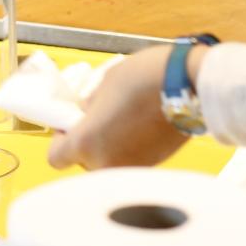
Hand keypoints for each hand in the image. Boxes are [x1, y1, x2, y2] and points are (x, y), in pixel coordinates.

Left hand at [47, 45, 192, 171]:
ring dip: (109, 147)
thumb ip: (89, 105)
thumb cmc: (145, 79)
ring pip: (108, 163)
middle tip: (98, 119)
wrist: (188, 86)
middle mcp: (107, 162)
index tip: (69, 124)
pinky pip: (129, 161)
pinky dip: (129, 148)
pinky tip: (139, 126)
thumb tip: (85, 114)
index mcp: (87, 142)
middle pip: (84, 162)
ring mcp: (131, 167)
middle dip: (88, 143)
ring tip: (123, 119)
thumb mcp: (104, 83)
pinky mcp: (152, 165)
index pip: (56, 157)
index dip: (60, 139)